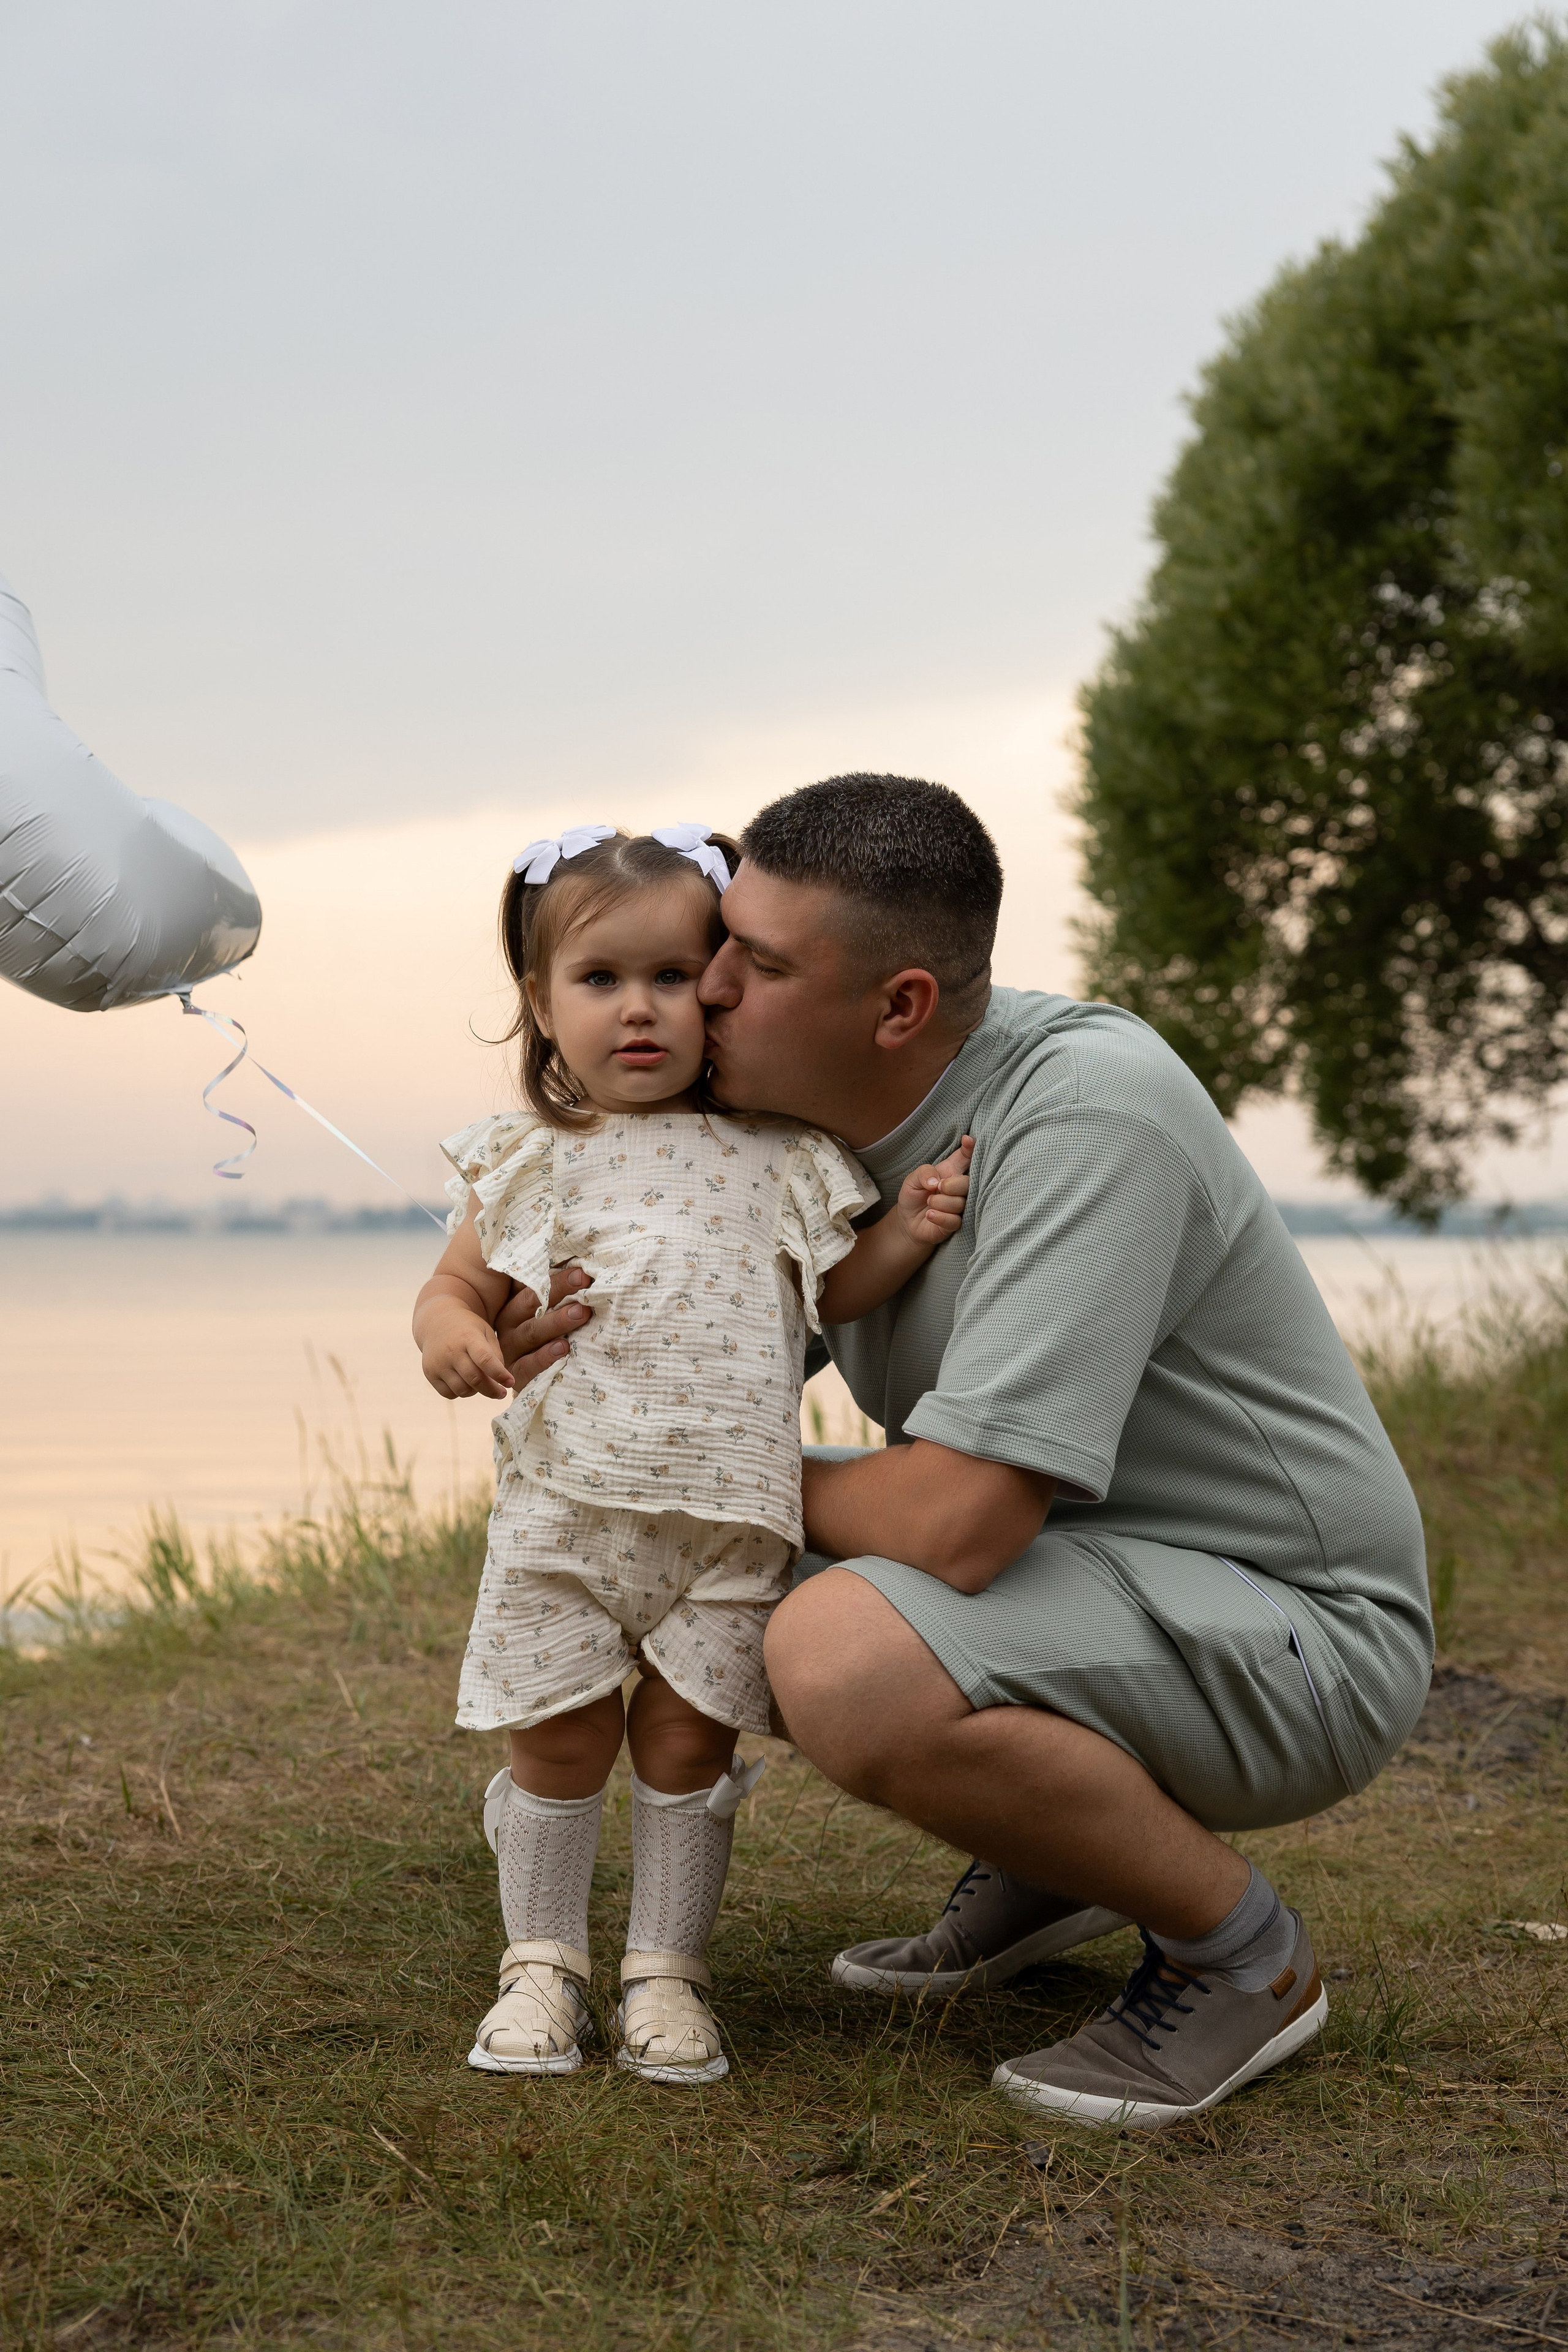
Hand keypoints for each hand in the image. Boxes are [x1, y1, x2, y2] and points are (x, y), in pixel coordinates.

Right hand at [419, 1301, 514, 1400]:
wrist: (437, 1323)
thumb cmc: (468, 1330)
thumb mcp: (485, 1333)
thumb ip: (495, 1355)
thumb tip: (501, 1381)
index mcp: (468, 1337)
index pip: (485, 1360)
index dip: (499, 1374)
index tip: (510, 1383)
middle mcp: (451, 1351)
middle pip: (475, 1379)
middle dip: (492, 1390)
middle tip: (501, 1393)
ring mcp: (438, 1363)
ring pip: (462, 1390)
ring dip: (476, 1391)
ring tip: (480, 1382)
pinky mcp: (429, 1373)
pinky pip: (449, 1394)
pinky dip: (460, 1393)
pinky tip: (464, 1382)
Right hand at [495, 1264, 594, 1390]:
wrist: (527, 1382)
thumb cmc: (544, 1337)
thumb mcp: (545, 1312)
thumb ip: (554, 1292)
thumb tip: (579, 1267)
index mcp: (514, 1303)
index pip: (530, 1284)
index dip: (554, 1275)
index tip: (579, 1267)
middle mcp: (508, 1323)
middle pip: (530, 1303)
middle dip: (558, 1290)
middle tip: (582, 1279)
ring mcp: (509, 1348)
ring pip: (531, 1332)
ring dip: (557, 1322)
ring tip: (581, 1312)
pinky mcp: (515, 1373)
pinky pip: (529, 1365)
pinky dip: (545, 1356)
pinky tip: (564, 1347)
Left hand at [894, 1135, 973, 1248]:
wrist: (907, 1221)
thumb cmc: (914, 1195)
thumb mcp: (912, 1179)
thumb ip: (923, 1173)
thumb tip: (936, 1181)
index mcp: (951, 1171)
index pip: (966, 1157)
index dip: (970, 1148)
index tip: (967, 1140)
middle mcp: (958, 1188)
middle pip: (968, 1183)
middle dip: (953, 1185)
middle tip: (939, 1187)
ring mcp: (959, 1207)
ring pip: (960, 1203)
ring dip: (941, 1202)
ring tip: (929, 1202)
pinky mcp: (954, 1224)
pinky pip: (954, 1220)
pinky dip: (940, 1217)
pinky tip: (929, 1214)